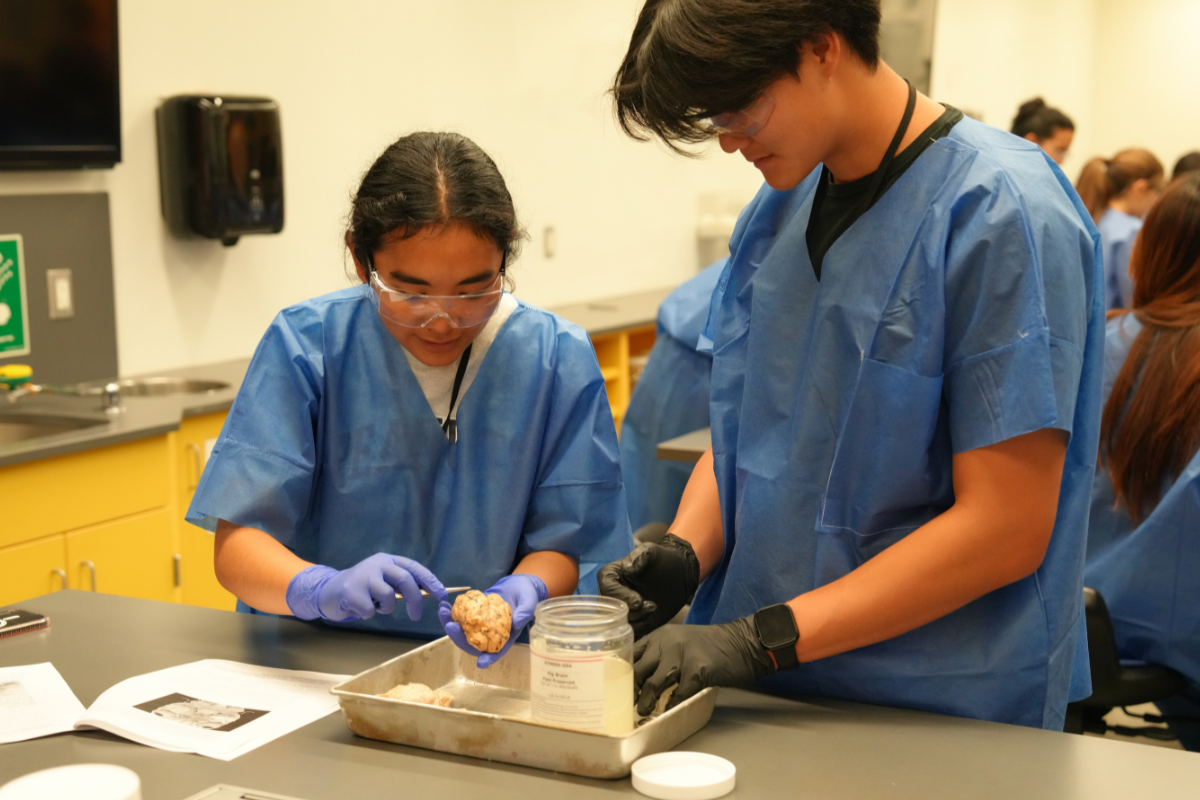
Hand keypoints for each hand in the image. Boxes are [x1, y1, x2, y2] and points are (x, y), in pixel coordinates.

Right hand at [285, 554, 446, 622]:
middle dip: (415, 600)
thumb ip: (401, 584)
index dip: (431, 581)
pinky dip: (369, 613)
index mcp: (388, 560)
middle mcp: (377, 563)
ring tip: (375, 606)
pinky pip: (371, 610)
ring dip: (386, 608)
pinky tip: (359, 608)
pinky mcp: (351, 590)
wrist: (328, 591)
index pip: (415, 568)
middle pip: (405, 580)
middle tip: (416, 616)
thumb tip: (430, 594)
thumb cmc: (362, 588)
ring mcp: (364, 575)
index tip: (442, 596)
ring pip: (389, 596)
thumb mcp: (383, 580)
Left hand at [439, 574, 547, 668]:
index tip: (481, 663)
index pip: (497, 651)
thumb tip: (518, 622)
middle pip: (473, 644)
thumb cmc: (526, 595)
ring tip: (442, 611)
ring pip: (463, 632)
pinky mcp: (473, 616)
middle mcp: (490, 635)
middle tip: (450, 626)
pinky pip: (460, 619)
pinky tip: (444, 605)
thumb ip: (525, 612)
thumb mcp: (529, 601)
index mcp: (505, 637)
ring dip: (450, 624)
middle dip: (459, 638)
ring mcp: (480, 626)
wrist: (517, 585)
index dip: (489, 658)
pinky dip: (451, 613)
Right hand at [597, 534, 699, 638]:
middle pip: (608, 608)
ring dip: (635, 620)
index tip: (638, 600)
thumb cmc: (664, 560)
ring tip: (653, 609)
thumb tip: (626, 569)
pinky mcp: (634, 621)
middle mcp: (613, 593)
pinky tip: (651, 619)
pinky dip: (638, 629)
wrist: (680, 574)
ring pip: (617, 622)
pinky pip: (628, 631)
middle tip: (649, 606)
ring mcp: (622, 608)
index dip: (619, 595)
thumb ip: (640, 556)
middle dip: (628, 611)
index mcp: (612, 574)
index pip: (606, 586)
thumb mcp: (653, 552)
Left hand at [633, 617, 774, 715]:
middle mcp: (668, 641)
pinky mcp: (698, 668)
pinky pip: (679, 692)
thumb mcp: (682, 642)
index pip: (633, 652)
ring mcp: (682, 654)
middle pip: (640, 669)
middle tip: (627, 704)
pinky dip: (673, 703)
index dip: (623, 672)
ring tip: (642, 711)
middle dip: (632, 689)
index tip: (617, 687)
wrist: (744, 642)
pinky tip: (668, 710)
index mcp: (662, 635)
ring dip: (647, 699)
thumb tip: (643, 679)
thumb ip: (663, 654)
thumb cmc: (713, 646)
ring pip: (655, 681)